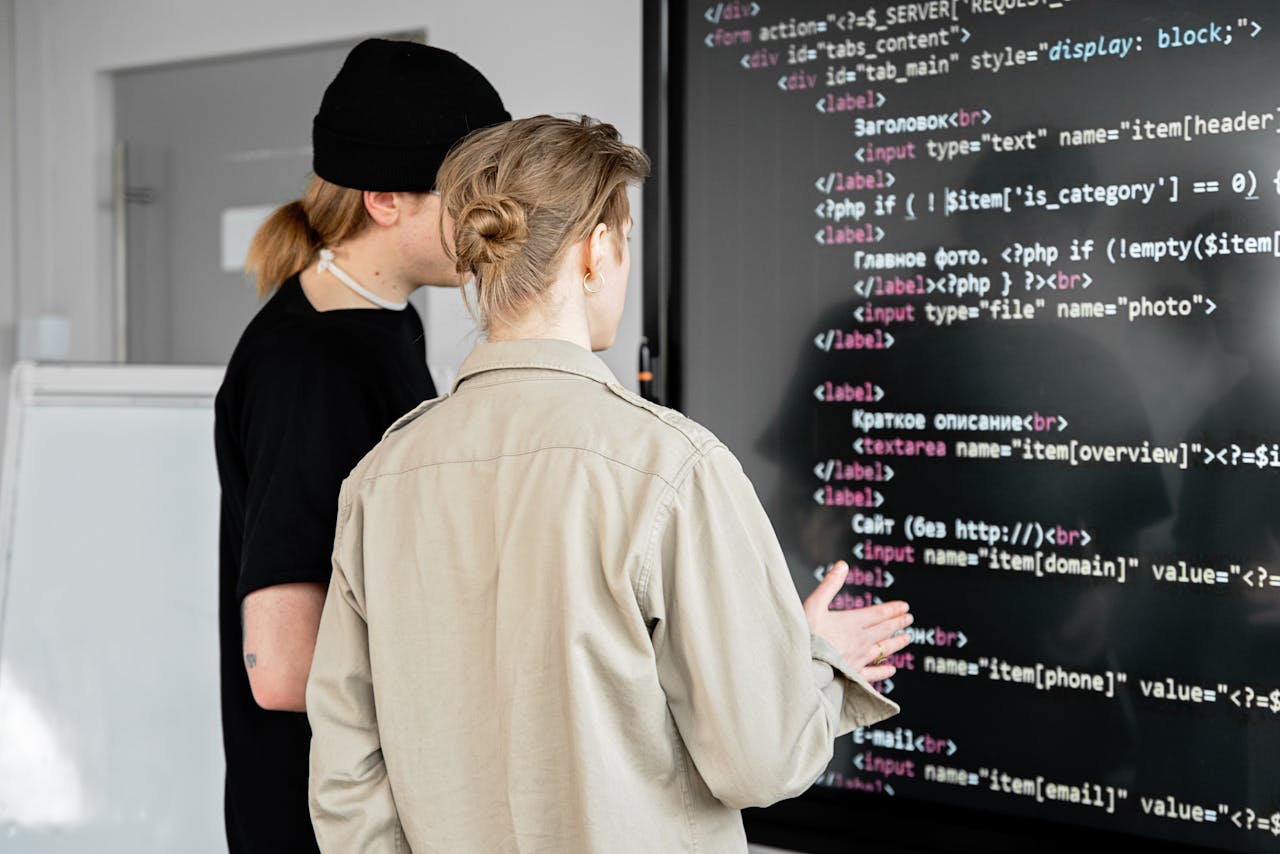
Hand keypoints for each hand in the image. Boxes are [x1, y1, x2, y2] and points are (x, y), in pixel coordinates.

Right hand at [803, 561, 911, 684]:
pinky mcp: (854, 674)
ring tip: (907, 638)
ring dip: (896, 643)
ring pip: (884, 649)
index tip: (905, 607)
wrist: (803, 666)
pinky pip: (873, 673)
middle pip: (884, 630)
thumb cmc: (806, 635)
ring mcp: (859, 658)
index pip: (879, 614)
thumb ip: (830, 585)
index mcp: (852, 622)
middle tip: (909, 618)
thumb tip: (842, 565)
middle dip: (898, 623)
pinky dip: (884, 671)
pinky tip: (891, 669)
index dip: (893, 609)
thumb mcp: (814, 604)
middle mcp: (860, 640)